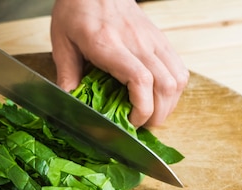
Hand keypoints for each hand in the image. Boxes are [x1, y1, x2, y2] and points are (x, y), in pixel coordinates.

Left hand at [50, 0, 188, 126]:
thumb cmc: (77, 11)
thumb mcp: (62, 42)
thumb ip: (66, 73)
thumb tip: (69, 102)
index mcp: (110, 45)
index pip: (141, 80)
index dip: (142, 108)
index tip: (130, 122)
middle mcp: (138, 43)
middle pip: (165, 85)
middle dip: (156, 114)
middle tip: (139, 126)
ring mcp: (153, 40)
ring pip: (177, 78)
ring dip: (168, 104)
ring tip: (151, 116)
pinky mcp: (160, 39)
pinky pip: (178, 68)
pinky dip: (174, 89)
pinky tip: (159, 98)